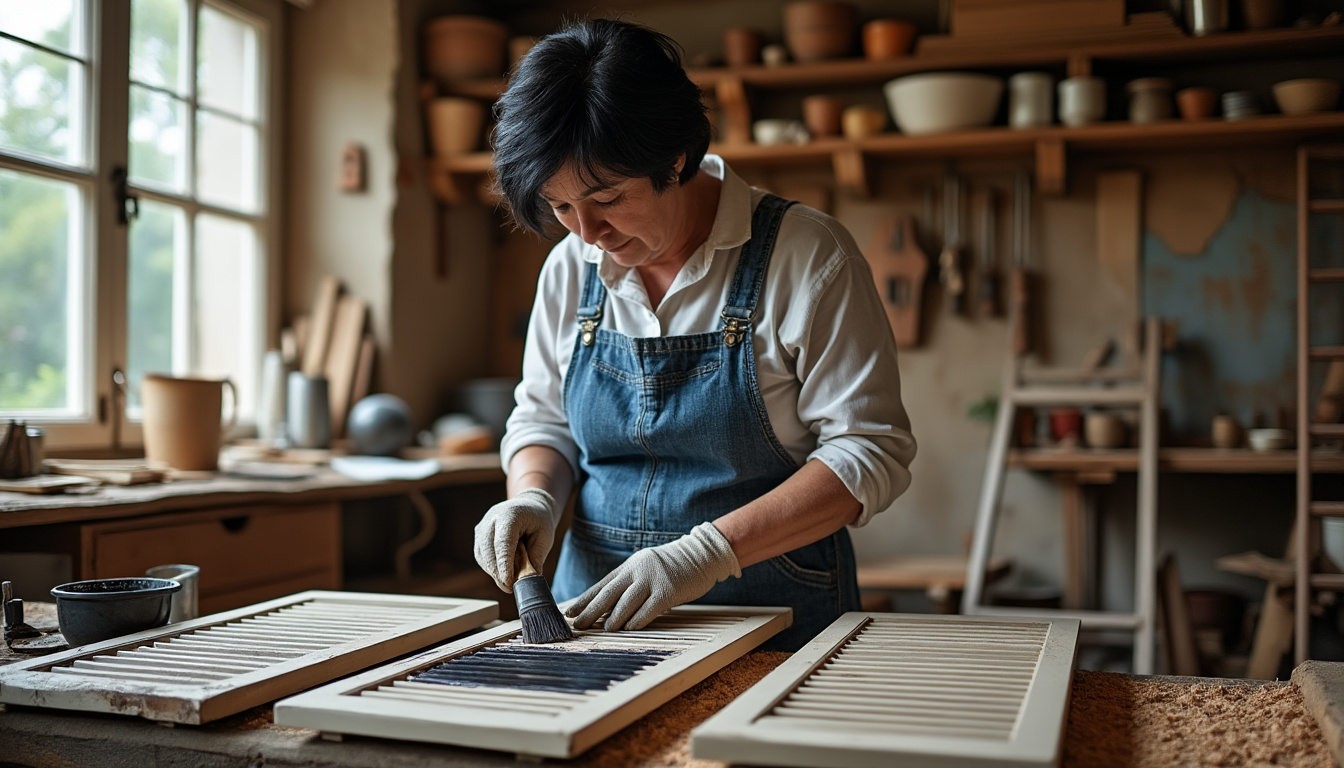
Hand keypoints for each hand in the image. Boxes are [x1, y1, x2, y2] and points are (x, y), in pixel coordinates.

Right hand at [474, 488, 559, 591]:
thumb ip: (537, 556)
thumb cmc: (538, 520)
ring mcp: (483, 526)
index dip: (504, 563)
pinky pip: (481, 557)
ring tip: (509, 582)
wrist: (530, 507)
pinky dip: (491, 568)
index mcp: (510, 514)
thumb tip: (530, 579)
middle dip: (498, 572)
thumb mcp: (545, 536)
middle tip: (510, 587)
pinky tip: (502, 574)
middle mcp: (492, 518)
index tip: (508, 580)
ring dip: (494, 572)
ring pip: (482, 556)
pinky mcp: (480, 536)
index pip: (503, 541)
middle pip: (488, 550)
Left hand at [566, 522, 740, 631]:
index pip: (602, 584)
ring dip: (613, 618)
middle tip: (578, 625)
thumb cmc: (673, 566)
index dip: (585, 599)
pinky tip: (629, 629)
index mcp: (630, 566)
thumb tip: (608, 608)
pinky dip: (636, 620)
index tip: (570, 612)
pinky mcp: (668, 590)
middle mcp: (637, 571)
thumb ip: (630, 583)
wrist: (701, 555)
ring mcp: (653, 579)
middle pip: (608, 593)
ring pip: (626, 602)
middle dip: (591, 611)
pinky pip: (648, 609)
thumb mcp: (646, 568)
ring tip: (604, 630)